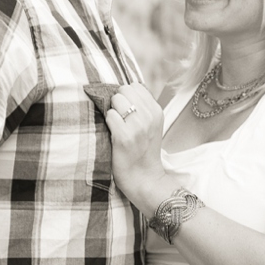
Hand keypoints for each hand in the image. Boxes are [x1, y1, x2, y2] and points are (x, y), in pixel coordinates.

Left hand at [105, 83, 167, 207]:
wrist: (144, 178)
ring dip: (112, 112)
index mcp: (157, 111)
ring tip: (117, 127)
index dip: (126, 96)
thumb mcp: (150, 125)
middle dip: (117, 102)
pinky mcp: (125, 137)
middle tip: (120, 119)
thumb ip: (141, 107)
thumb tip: (121, 90)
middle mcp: (149, 116)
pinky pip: (110, 116)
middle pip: (124, 90)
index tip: (126, 111)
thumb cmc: (142, 151)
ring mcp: (138, 126)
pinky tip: (113, 134)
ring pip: (116, 100)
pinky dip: (107, 123)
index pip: (135, 86)